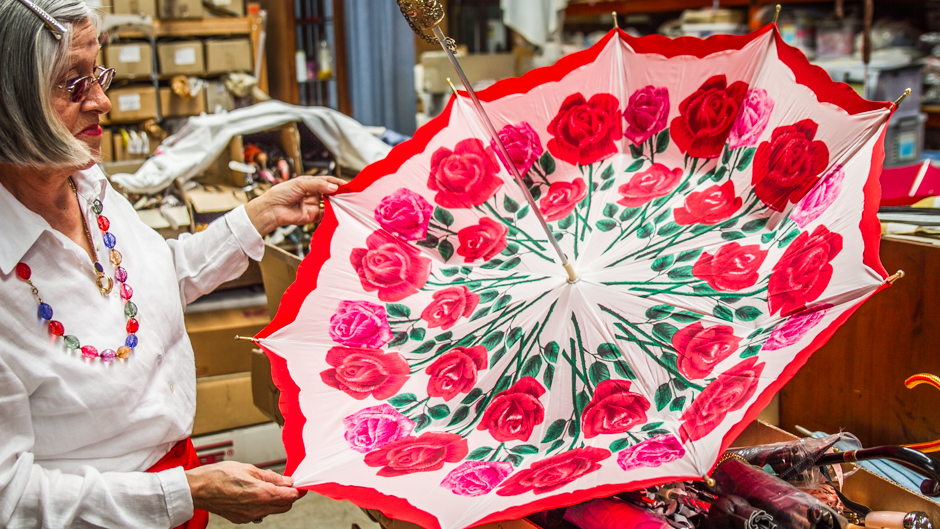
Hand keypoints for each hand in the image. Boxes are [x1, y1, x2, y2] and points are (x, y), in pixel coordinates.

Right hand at [185, 461, 306, 523]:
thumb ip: (271, 477)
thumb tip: (287, 481)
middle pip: (284, 506)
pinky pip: (260, 513)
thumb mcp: (249, 469)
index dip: (299, 491)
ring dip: (276, 501)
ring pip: (273, 511)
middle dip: (288, 496)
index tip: (302, 485)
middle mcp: (257, 508)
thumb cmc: (219, 475)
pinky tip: (255, 494)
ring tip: (268, 486)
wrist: (198, 489)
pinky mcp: (241, 519)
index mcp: (261, 494)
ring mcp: (249, 516)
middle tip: (285, 483)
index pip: (290, 497)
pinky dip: (263, 505)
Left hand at [244, 175, 345, 236]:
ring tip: (346, 203)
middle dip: (340, 193)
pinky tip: (338, 212)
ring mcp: (314, 205)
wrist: (272, 209)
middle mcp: (314, 194)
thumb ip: (318, 185)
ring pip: (330, 204)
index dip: (337, 183)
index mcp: (311, 183)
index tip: (347, 185)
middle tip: (350, 194)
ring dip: (338, 203)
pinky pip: (326, 215)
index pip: (328, 181)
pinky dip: (333, 213)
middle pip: (331, 192)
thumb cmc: (282, 193)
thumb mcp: (301, 184)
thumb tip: (334, 188)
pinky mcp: (314, 216)